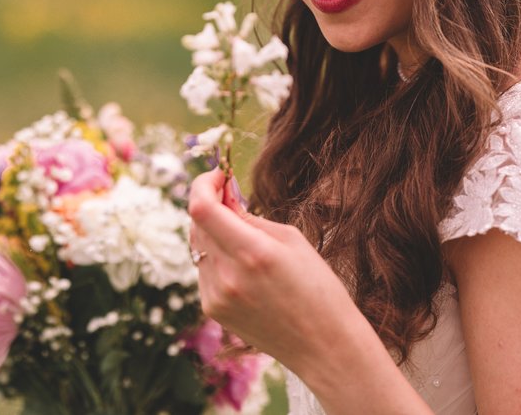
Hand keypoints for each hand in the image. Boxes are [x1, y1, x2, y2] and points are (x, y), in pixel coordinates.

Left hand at [187, 169, 354, 370]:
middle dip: (210, 203)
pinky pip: (203, 269)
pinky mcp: (212, 310)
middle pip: (197, 223)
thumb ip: (251, 217)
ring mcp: (216, 296)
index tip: (219, 175)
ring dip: (213, 231)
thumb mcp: (292, 240)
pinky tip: (243, 266)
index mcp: (252, 253)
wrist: (324, 345)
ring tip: (245, 238)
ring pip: (198, 246)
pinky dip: (216, 257)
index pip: (201, 208)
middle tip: (232, 196)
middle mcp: (227, 276)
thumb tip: (224, 196)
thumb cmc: (318, 287)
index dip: (203, 184)